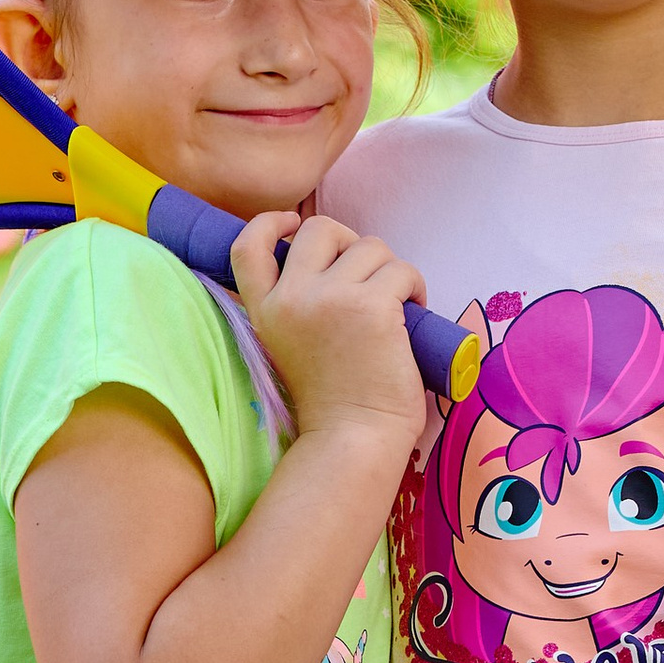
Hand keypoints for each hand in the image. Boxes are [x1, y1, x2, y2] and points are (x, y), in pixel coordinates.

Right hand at [231, 212, 428, 452]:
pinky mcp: (373, 306)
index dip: (271, 223)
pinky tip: (414, 313)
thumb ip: (296, 306)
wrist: (353, 439)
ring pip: (370, 246)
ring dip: (389, 270)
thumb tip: (332, 263)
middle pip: (318, 228)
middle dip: (349, 242)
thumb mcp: (292, 347)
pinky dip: (414, 286)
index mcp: (265, 310)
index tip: (292, 223)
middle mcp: (292, 298)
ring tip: (396, 305)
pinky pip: (402, 270)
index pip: (248, 244)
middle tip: (367, 276)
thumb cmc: (333, 402)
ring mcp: (332, 299)